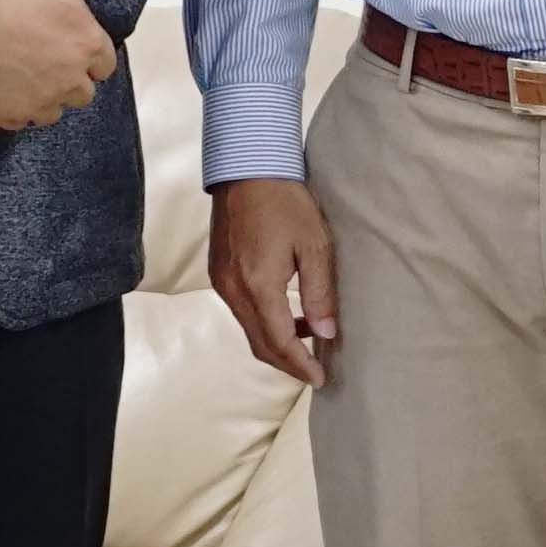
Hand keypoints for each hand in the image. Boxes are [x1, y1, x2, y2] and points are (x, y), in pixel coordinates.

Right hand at [0, 0, 145, 127]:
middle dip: (70, 76)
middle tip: (43, 54)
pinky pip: (22, 119)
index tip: (67, 39)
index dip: (87, 50)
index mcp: (87, 45)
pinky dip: (16, 106)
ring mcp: (38, 102)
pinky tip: (1, 84)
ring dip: (45, 95)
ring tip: (22, 71)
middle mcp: (70, 80)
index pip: (104, 63)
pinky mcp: (7, 116)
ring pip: (54, 110)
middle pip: (83, 91)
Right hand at [208, 178, 339, 386]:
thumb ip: (320, 292)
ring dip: (276, 341)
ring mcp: (222, 282)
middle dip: (287, 362)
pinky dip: (264, 322)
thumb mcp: (314, 245)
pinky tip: (288, 312)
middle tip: (314, 371)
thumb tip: (326, 332)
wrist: (246, 167)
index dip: (300, 365)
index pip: (279, 342)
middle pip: (259, 344)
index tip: (320, 379)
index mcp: (258, 286)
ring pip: (249, 329)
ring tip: (310, 338)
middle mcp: (233, 291)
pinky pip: (241, 311)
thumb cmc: (285, 201)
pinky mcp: (218, 272)